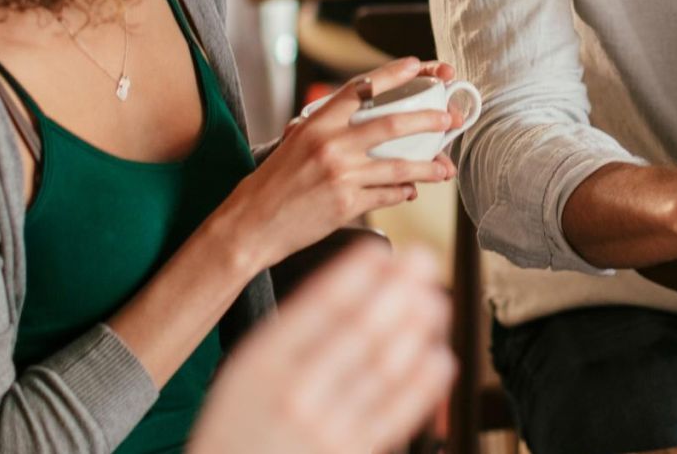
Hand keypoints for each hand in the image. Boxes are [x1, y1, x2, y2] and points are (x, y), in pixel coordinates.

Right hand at [188, 242, 454, 453]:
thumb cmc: (239, 425)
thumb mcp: (243, 371)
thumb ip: (290, 332)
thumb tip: (354, 284)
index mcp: (263, 362)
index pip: (319, 304)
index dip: (359, 272)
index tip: (381, 250)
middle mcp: (296, 392)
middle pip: (362, 328)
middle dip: (400, 288)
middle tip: (424, 261)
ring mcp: (326, 427)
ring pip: (387, 367)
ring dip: (418, 327)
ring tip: (435, 301)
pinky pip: (397, 414)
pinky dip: (423, 383)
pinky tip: (437, 357)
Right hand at [215, 57, 460, 269]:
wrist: (252, 224)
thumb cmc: (274, 182)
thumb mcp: (295, 142)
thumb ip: (327, 127)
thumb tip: (364, 120)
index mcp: (317, 124)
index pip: (361, 88)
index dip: (393, 74)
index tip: (419, 65)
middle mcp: (331, 145)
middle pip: (392, 124)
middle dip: (428, 119)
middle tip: (449, 117)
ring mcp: (341, 176)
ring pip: (399, 166)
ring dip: (428, 166)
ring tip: (446, 166)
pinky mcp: (347, 205)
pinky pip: (388, 194)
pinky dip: (404, 191)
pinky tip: (413, 189)